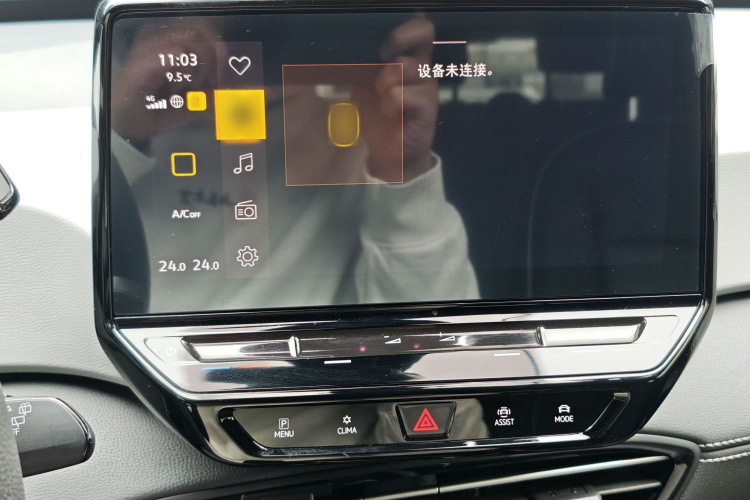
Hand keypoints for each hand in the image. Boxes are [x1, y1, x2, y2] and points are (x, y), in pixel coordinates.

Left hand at [354, 16, 438, 181]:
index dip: (403, 24)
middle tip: (381, 56)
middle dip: (398, 39)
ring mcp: (428, 85)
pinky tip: (389, 113)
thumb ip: (361, 61)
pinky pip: (400, 95)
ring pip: (404, 66)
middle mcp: (423, 65)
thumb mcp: (364, 82)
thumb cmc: (378, 114)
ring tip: (382, 97)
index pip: (419, 24)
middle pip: (424, 31)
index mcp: (410, 56)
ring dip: (384, 82)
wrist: (390, 153)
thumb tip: (341, 43)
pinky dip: (388, 104)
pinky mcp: (428, 107)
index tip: (381, 40)